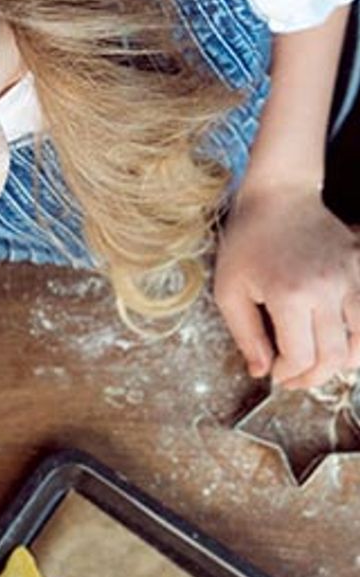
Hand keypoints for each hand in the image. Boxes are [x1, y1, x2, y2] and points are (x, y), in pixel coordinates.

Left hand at [214, 184, 359, 388]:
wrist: (280, 198)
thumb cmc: (247, 243)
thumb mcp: (229, 291)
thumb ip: (246, 336)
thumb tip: (261, 372)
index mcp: (289, 295)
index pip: (301, 356)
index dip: (287, 374)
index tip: (274, 373)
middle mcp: (327, 288)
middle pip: (333, 357)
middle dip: (311, 377)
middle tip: (293, 378)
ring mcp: (351, 278)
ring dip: (340, 363)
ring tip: (317, 364)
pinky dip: (358, 340)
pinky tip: (337, 344)